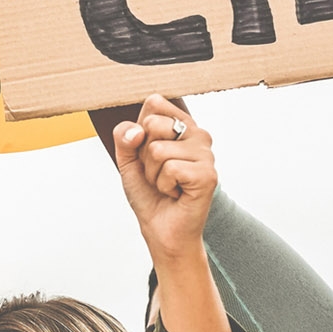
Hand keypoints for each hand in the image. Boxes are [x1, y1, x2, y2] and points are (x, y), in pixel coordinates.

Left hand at [110, 95, 214, 263]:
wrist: (160, 228)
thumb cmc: (149, 192)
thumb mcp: (127, 158)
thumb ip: (124, 135)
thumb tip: (138, 131)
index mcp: (182, 124)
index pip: (154, 102)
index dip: (140, 130)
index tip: (148, 152)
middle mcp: (198, 134)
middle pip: (152, 124)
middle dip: (144, 154)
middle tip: (159, 173)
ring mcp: (206, 154)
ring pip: (158, 149)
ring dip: (153, 174)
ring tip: (167, 185)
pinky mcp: (208, 175)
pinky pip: (170, 169)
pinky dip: (164, 186)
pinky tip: (176, 193)